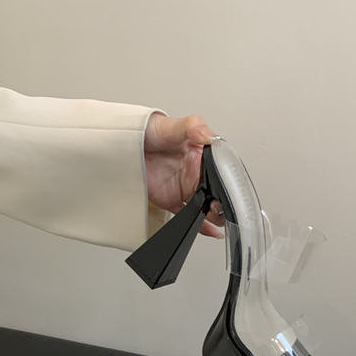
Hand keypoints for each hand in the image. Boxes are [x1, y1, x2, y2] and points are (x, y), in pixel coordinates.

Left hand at [144, 113, 224, 237]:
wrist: (124, 144)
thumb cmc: (150, 131)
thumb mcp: (175, 125)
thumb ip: (194, 127)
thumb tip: (209, 136)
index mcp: (201, 154)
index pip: (221, 170)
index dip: (228, 181)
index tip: (230, 189)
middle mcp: (195, 173)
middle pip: (216, 192)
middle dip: (224, 202)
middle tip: (223, 206)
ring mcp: (184, 188)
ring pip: (206, 206)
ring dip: (215, 215)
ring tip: (219, 218)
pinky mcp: (171, 200)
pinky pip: (189, 214)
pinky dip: (201, 225)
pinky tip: (212, 231)